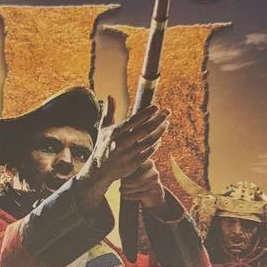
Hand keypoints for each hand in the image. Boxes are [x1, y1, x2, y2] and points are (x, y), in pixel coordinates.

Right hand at [75, 97, 168, 213]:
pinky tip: (160, 139)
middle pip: (145, 129)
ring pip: (149, 141)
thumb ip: (109, 112)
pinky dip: (155, 145)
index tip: (157, 106)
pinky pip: (149, 152)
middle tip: (167, 112)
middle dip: (158, 120)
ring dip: (160, 132)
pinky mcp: (134, 164)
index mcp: (115, 132)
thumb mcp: (104, 128)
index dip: (146, 113)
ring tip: (166, 124)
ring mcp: (129, 154)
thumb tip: (111, 95)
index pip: (134, 120)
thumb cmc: (103, 146)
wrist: (99, 170)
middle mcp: (122, 142)